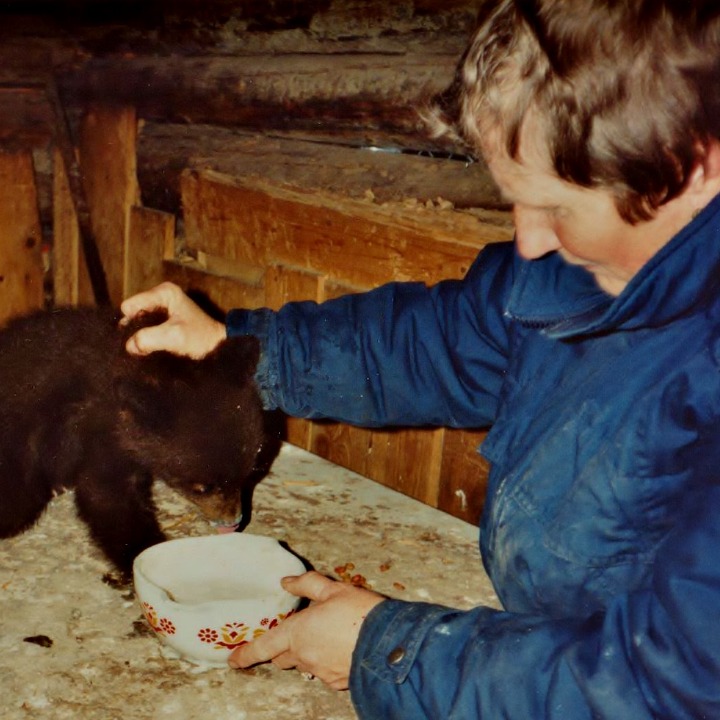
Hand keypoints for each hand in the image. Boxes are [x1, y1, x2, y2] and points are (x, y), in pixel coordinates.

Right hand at [120, 282, 225, 357]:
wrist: (218, 347)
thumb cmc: (201, 338)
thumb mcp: (173, 337)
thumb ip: (148, 338)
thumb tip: (129, 346)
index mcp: (163, 292)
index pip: (129, 307)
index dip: (131, 324)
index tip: (143, 338)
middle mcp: (160, 297)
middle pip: (131, 314)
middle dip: (135, 331)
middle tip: (148, 345)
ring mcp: (161, 308)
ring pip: (137, 324)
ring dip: (141, 337)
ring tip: (154, 347)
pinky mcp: (163, 320)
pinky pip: (145, 329)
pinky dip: (147, 339)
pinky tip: (156, 347)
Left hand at [228, 571, 384, 689]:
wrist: (388, 645)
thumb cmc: (359, 613)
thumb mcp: (333, 589)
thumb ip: (307, 585)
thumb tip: (287, 581)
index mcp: (297, 633)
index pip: (264, 647)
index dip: (246, 654)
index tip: (233, 660)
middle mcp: (304, 656)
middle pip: (282, 656)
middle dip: (282, 648)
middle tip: (290, 635)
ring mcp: (319, 672)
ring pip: (303, 663)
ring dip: (306, 652)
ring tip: (323, 635)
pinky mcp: (336, 681)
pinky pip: (322, 670)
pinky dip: (324, 659)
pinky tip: (338, 647)